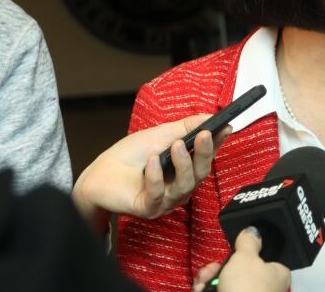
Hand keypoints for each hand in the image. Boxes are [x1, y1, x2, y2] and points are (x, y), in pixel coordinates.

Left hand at [71, 114, 229, 231]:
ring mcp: (166, 200)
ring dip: (183, 165)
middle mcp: (180, 187)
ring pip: (184, 186)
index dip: (217, 143)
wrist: (98, 174)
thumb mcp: (160, 135)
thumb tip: (208, 116)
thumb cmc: (130, 155)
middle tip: (205, 135)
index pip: (207, 157)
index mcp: (185, 169)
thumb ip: (185, 128)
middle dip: (205, 154)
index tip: (226, 127)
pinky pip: (158, 195)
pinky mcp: (148, 208)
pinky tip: (153, 161)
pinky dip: (156, 177)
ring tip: (176, 146)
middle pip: (201, 174)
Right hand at [193, 227, 290, 291]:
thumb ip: (249, 241)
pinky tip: (200, 290)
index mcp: (278, 274)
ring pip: (225, 282)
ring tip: (202, 284)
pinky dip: (207, 290)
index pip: (263, 258)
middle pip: (239, 270)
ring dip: (209, 280)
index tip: (232, 250)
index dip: (244, 253)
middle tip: (212, 269)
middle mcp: (265, 288)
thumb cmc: (247, 287)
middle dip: (219, 268)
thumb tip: (254, 230)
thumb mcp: (247, 257)